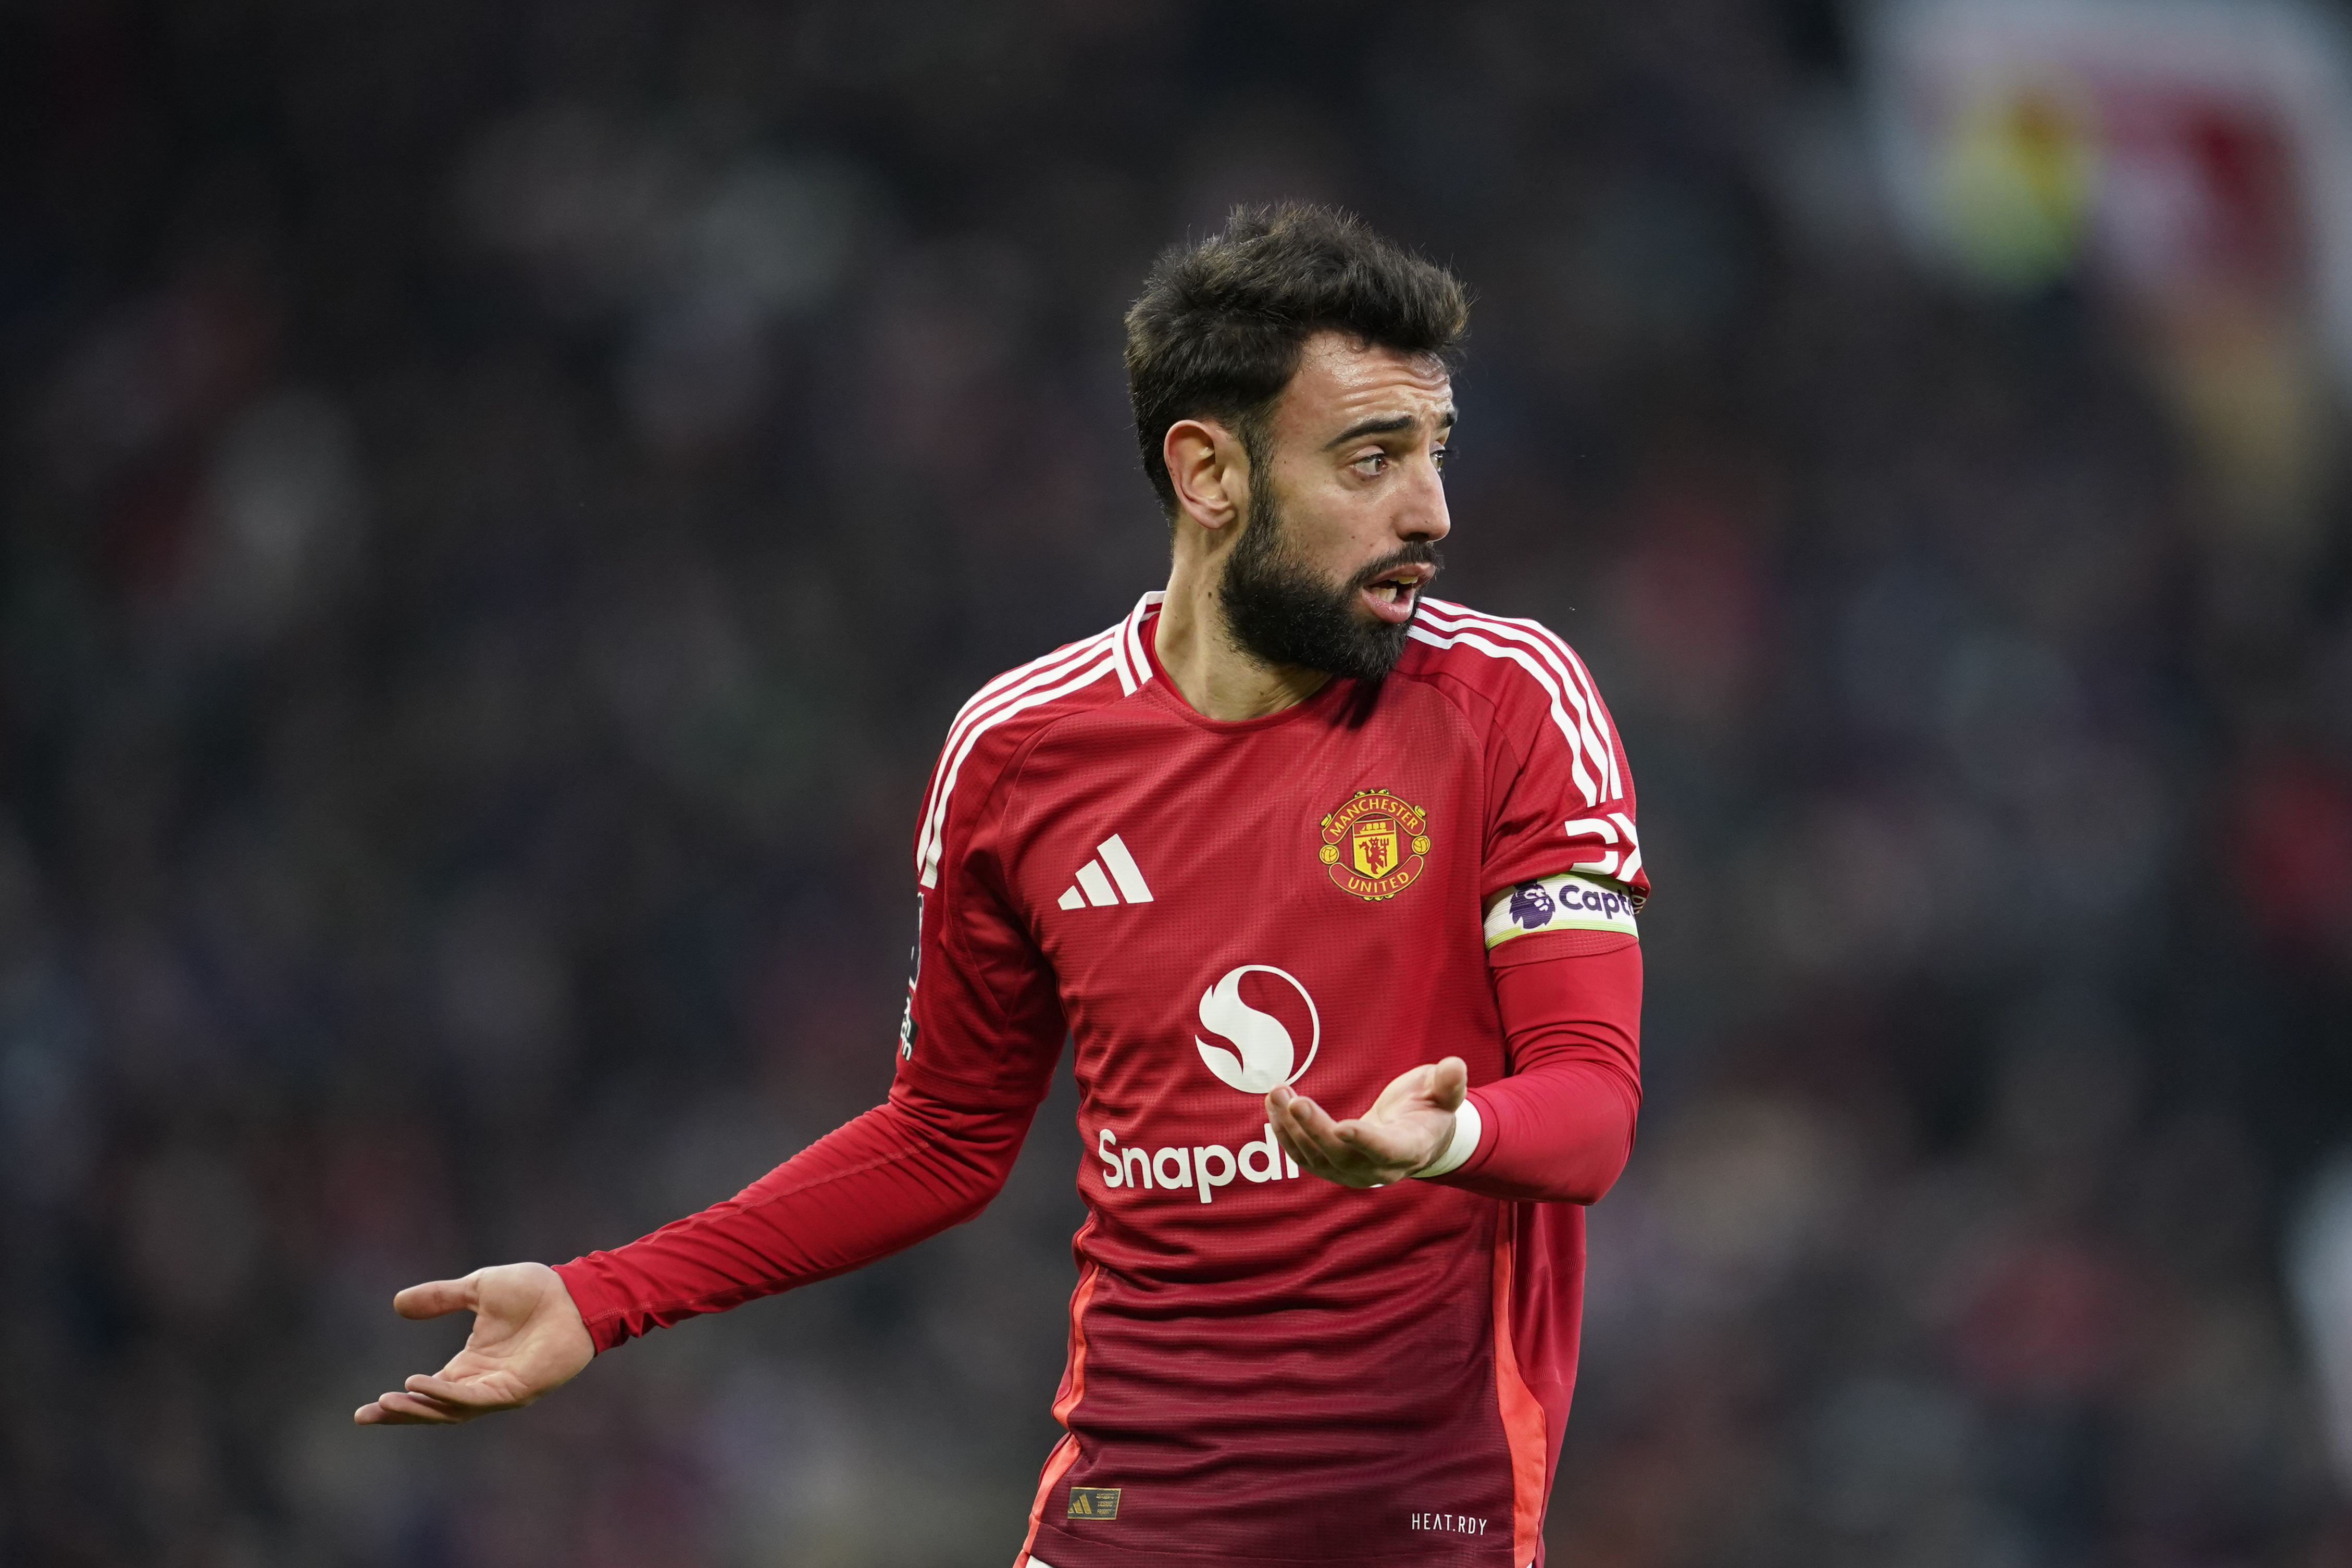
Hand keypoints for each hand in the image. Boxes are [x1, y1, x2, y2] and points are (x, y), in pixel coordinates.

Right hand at [353, 1261, 594, 1425]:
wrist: (575, 1290)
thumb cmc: (535, 1290)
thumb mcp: (477, 1289)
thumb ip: (440, 1298)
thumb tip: (398, 1304)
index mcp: (472, 1364)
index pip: (428, 1391)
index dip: (399, 1401)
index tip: (365, 1410)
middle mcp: (482, 1382)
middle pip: (434, 1409)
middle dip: (401, 1414)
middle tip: (366, 1415)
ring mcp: (500, 1389)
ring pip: (451, 1410)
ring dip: (419, 1408)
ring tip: (387, 1401)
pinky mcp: (518, 1389)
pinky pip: (476, 1398)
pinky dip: (448, 1394)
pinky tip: (422, 1384)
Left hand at [1266, 1056, 1466, 1188]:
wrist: (1416, 1138)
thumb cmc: (1429, 1109)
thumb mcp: (1443, 1093)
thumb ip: (1449, 1083)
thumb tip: (1455, 1065)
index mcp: (1409, 1149)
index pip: (1387, 1150)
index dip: (1366, 1142)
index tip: (1344, 1127)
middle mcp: (1379, 1168)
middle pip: (1342, 1156)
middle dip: (1315, 1129)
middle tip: (1293, 1100)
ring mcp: (1352, 1172)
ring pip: (1316, 1158)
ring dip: (1291, 1128)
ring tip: (1276, 1093)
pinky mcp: (1332, 1167)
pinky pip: (1304, 1157)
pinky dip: (1286, 1135)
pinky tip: (1274, 1109)